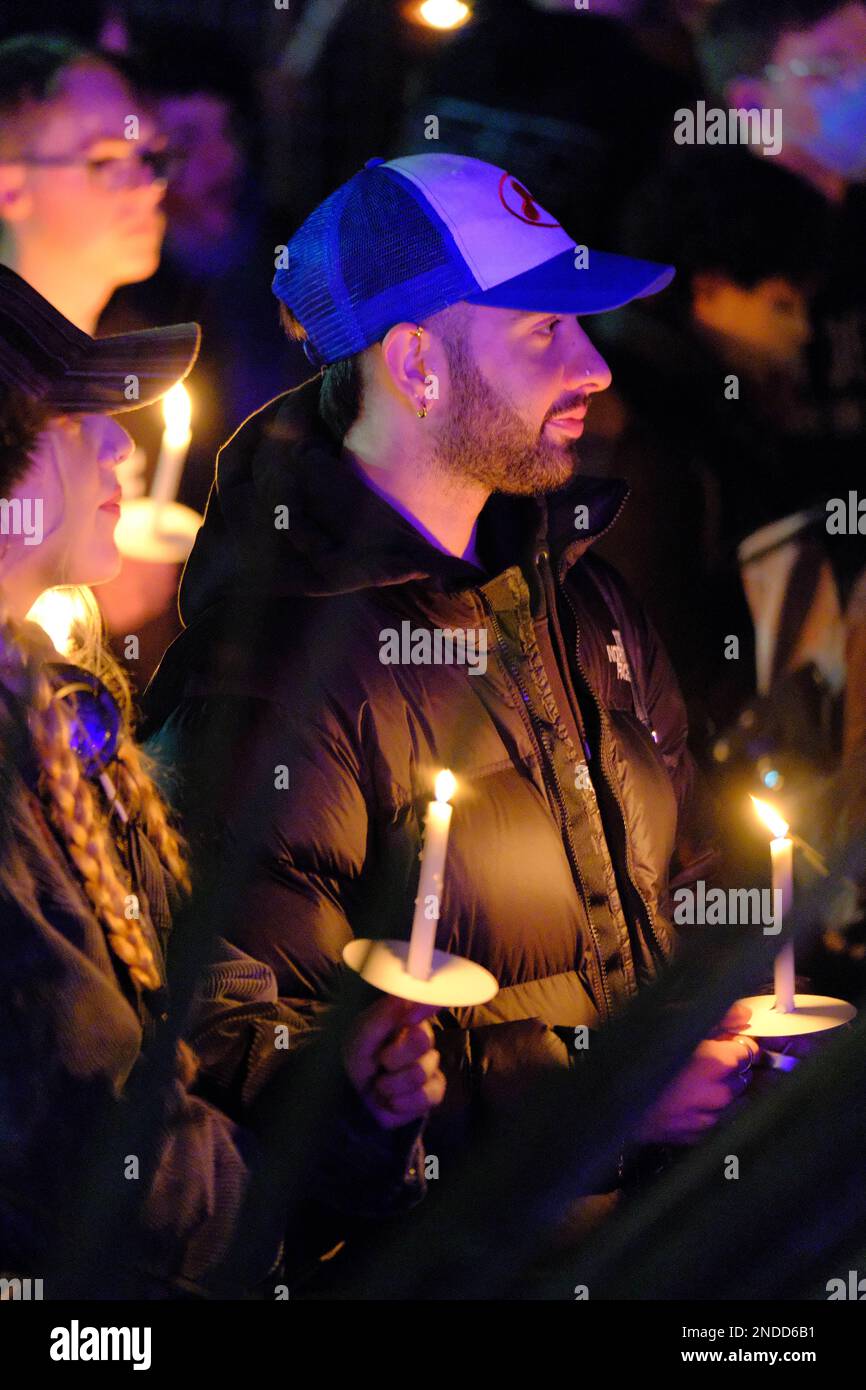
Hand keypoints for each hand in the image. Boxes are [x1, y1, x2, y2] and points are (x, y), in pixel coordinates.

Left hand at [343, 995, 445, 1130]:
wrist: (352, 1094)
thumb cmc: (357, 1056)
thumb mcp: (361, 1034)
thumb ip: (384, 1015)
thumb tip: (405, 998)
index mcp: (406, 1017)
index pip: (428, 1003)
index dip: (425, 1007)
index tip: (410, 1017)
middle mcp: (423, 1038)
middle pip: (423, 1040)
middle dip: (394, 1056)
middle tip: (380, 1061)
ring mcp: (430, 1065)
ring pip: (421, 1073)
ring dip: (393, 1083)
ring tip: (379, 1085)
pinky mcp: (432, 1091)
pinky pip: (430, 1096)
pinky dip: (405, 1102)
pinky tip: (391, 1100)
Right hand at [635, 1005, 759, 1145]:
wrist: (610, 1096)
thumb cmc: (637, 1053)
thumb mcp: (672, 1020)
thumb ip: (717, 1017)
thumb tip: (746, 1015)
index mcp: (720, 1063)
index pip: (749, 1051)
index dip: (735, 1044)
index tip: (723, 1042)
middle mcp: (721, 1093)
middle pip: (743, 1076)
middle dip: (730, 1068)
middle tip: (705, 1060)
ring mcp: (710, 1118)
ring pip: (732, 1101)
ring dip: (722, 1090)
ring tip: (695, 1081)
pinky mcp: (698, 1136)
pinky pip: (715, 1120)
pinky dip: (709, 1110)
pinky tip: (688, 1101)